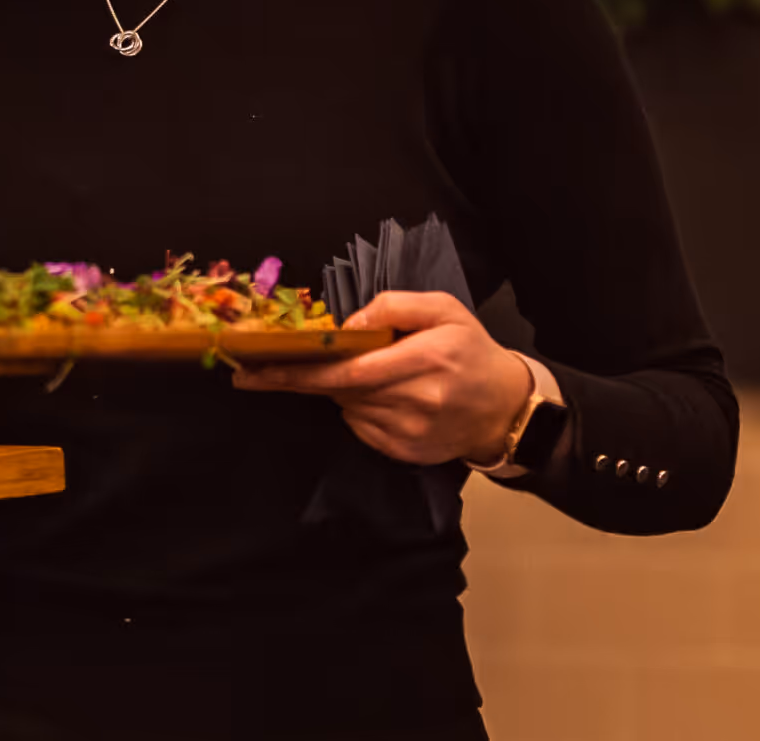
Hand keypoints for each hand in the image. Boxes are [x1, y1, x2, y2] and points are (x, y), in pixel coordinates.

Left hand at [232, 291, 531, 466]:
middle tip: (253, 371)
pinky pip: (361, 428)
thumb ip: (394, 307)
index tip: (257, 367)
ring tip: (357, 372)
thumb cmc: (471, 351)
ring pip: (348, 408)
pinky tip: (376, 396)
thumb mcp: (443, 309)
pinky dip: (356, 409)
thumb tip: (348, 326)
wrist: (505, 408)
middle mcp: (418, 400)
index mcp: (427, 359)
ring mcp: (410, 432)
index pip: (350, 369)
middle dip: (298, 379)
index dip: (300, 370)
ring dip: (337, 390)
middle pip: (340, 391)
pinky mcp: (405, 452)